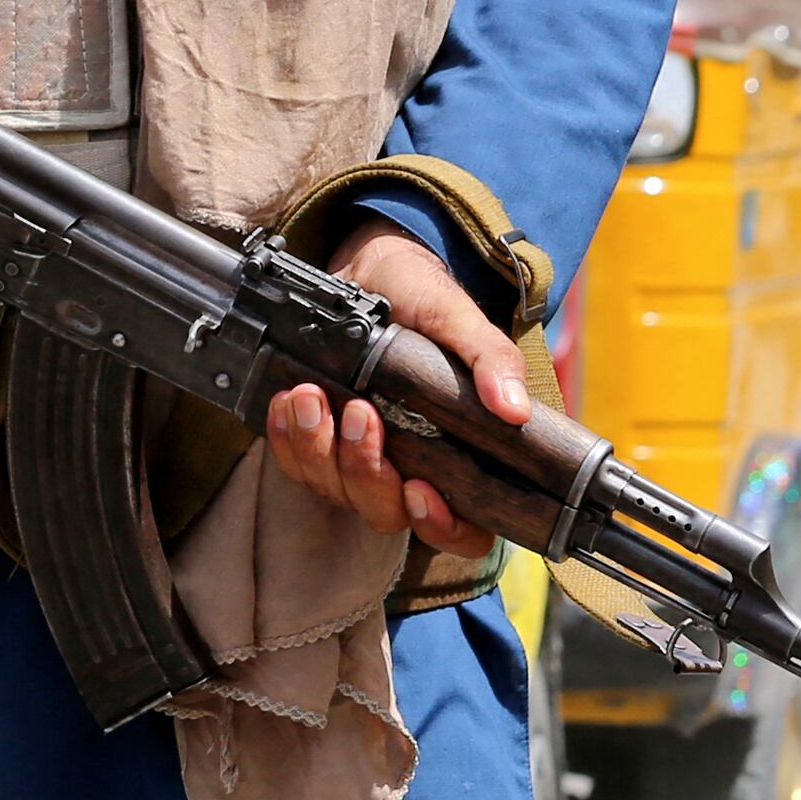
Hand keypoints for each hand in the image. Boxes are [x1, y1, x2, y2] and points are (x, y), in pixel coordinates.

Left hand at [258, 221, 522, 558]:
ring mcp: (355, 459)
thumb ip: (489, 359)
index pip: (462, 530)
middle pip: (383, 512)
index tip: (420, 491)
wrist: (373, 269)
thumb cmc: (424, 300)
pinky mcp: (315, 439)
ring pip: (333, 489)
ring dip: (317, 448)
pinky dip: (286, 435)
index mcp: (456, 457)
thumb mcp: (459, 320)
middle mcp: (406, 468)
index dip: (442, 526)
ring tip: (311, 395)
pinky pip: (293, 461)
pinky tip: (287, 400)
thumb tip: (513, 409)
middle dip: (365, 472)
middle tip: (360, 413)